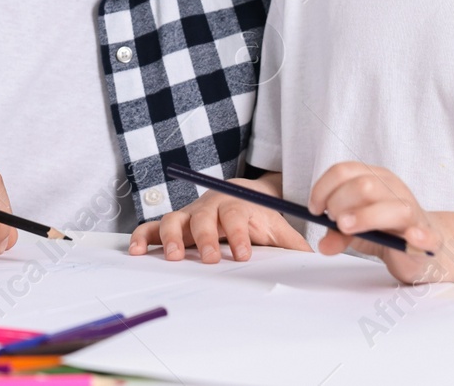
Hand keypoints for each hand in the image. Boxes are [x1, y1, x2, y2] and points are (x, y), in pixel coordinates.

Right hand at [128, 181, 309, 262]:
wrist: (243, 194)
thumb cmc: (261, 217)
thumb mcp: (280, 228)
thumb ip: (294, 245)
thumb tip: (316, 260)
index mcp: (238, 205)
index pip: (237, 215)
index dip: (239, 234)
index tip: (244, 254)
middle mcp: (210, 206)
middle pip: (204, 217)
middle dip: (205, 238)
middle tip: (209, 258)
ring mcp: (190, 214)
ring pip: (174, 219)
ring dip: (170, 237)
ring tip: (171, 256)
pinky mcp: (174, 224)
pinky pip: (152, 227)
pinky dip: (142, 236)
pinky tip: (136, 251)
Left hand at [309, 162, 440, 284]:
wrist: (421, 248)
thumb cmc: (384, 232)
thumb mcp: (355, 230)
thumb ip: (337, 234)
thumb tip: (323, 245)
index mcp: (373, 178)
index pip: (343, 171)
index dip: (323, 189)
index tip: (314, 208)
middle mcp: (393, 188)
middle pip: (362, 186)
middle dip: (339, 203)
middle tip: (335, 222)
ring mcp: (412, 211)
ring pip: (390, 207)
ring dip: (364, 217)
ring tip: (347, 228)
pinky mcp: (428, 237)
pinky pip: (426, 234)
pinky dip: (418, 236)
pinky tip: (411, 237)